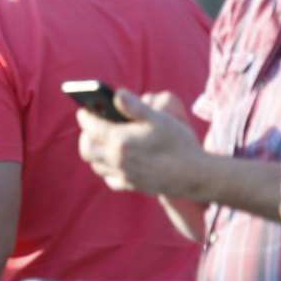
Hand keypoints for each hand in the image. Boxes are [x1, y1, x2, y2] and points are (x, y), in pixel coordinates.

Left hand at [74, 88, 203, 196]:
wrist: (195, 175)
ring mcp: (123, 174)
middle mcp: (117, 159)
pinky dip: (107, 169)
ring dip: (95, 152)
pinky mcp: (131, 185)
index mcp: (120, 140)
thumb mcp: (159, 119)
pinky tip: (116, 160)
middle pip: (86, 148)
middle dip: (85, 135)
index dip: (85, 116)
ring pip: (95, 164)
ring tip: (102, 140)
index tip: (84, 109)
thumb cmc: (179, 143)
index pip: (91, 126)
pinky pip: (110, 178)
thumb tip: (116, 94)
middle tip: (91, 126)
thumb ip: (135, 107)